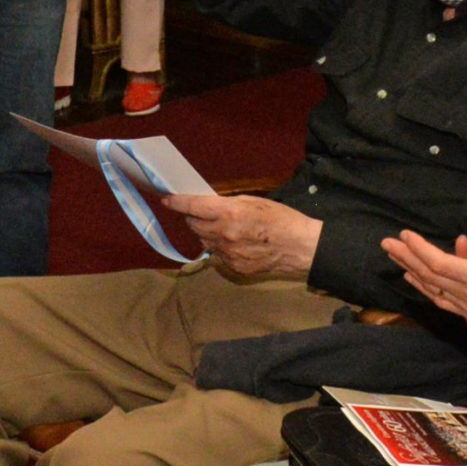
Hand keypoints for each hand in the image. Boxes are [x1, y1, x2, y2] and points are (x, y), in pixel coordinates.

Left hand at [159, 192, 322, 277]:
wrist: (299, 247)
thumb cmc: (280, 218)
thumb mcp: (253, 202)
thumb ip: (227, 204)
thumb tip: (207, 205)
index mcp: (228, 213)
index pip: (192, 207)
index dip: (177, 202)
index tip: (167, 199)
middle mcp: (223, 234)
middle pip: (193, 225)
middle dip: (192, 217)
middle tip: (199, 211)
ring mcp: (226, 253)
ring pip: (203, 240)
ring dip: (204, 231)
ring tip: (218, 226)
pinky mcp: (233, 266)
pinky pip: (216, 253)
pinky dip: (218, 245)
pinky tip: (232, 241)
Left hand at [380, 221, 466, 354]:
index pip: (441, 263)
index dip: (420, 249)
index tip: (404, 234)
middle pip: (429, 274)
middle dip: (406, 256)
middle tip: (386, 242)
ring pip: (430, 287)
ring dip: (410, 269)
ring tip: (394, 256)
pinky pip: (438, 298)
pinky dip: (422, 287)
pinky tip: (413, 279)